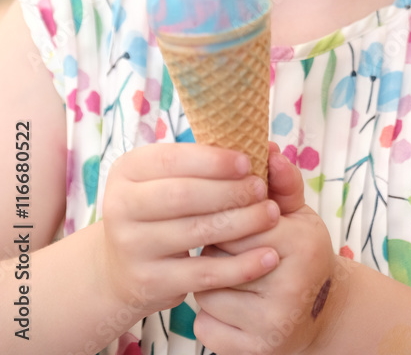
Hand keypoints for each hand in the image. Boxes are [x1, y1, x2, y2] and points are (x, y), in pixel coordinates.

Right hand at [99, 143, 280, 316]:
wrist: (121, 268)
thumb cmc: (158, 210)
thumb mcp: (165, 180)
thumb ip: (200, 164)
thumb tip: (259, 148)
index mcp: (126, 170)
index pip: (172, 160)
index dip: (213, 161)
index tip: (248, 161)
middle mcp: (120, 206)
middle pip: (184, 195)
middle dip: (230, 191)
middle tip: (262, 189)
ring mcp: (132, 247)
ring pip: (196, 232)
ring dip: (242, 223)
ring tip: (271, 215)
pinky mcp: (149, 282)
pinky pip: (204, 273)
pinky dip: (241, 266)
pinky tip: (267, 257)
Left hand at [193, 146, 342, 354]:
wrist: (322, 313)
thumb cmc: (303, 254)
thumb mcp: (299, 215)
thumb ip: (282, 182)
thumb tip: (267, 150)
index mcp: (300, 245)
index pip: (238, 222)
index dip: (226, 218)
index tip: (228, 218)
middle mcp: (289, 287)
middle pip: (219, 257)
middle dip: (216, 248)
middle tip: (226, 248)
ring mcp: (271, 324)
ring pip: (206, 293)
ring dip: (209, 282)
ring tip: (228, 275)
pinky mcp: (254, 351)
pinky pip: (204, 326)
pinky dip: (208, 315)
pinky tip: (228, 304)